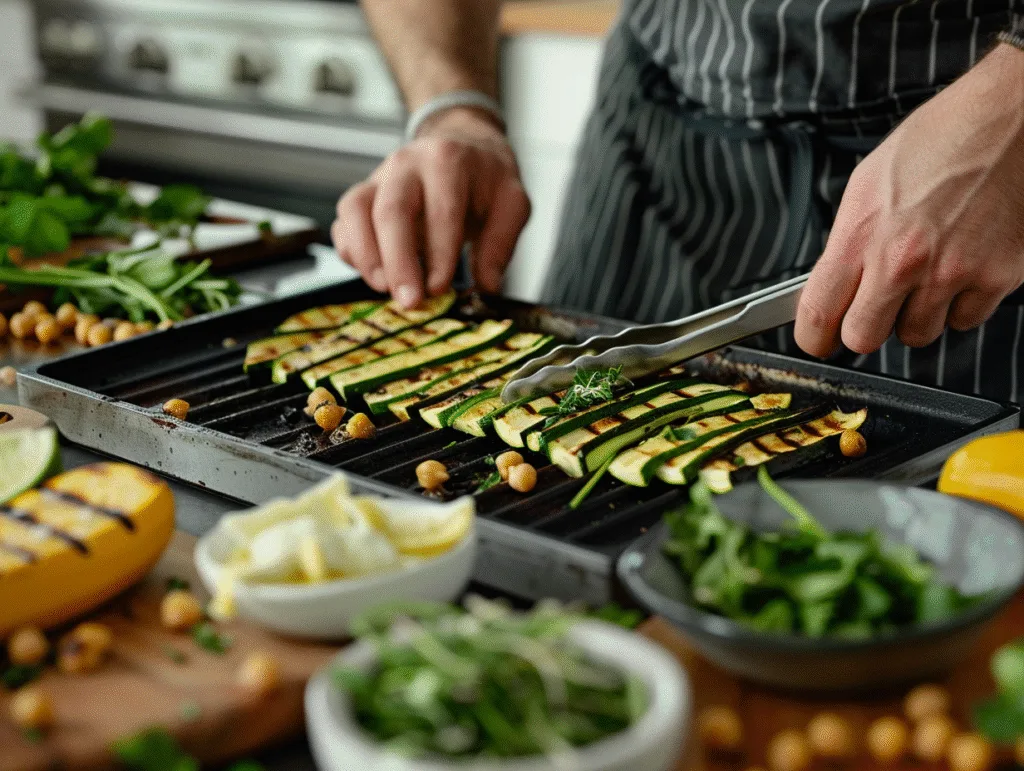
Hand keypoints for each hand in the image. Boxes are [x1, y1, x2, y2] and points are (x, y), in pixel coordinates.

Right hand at [332, 108, 530, 308]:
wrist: (461, 145)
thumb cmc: (485, 178)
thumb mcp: (511, 202)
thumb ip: (501, 243)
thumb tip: (487, 285)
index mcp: (448, 161)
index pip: (441, 210)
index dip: (439, 253)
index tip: (439, 289)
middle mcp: (407, 164)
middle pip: (391, 210)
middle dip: (398, 261)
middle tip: (409, 300)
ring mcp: (379, 177)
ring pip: (356, 210)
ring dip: (366, 255)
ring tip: (384, 289)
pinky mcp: (363, 194)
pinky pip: (344, 221)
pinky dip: (351, 251)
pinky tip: (373, 275)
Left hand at [795, 44, 1023, 357]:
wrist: (1013, 116)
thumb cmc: (945, 137)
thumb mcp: (870, 181)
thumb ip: (849, 240)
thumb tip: (833, 283)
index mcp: (862, 234)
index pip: (818, 314)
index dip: (813, 336)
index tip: (818, 338)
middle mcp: (902, 261)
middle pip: (863, 338)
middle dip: (865, 326)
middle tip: (875, 303)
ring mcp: (950, 273)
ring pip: (917, 334)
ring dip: (917, 314)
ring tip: (928, 271)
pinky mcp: (995, 278)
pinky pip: (965, 320)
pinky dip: (962, 303)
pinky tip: (963, 266)